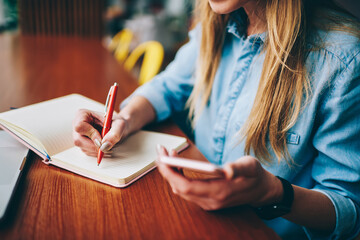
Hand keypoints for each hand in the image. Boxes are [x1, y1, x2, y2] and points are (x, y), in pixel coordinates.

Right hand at [72, 109, 127, 155]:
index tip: (102, 139)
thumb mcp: (120, 124)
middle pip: (78, 140)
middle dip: (94, 146)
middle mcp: (77, 125)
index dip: (91, 134)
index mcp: (83, 114)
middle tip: (107, 146)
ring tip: (109, 145)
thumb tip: (105, 145)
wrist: (117, 127)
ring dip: (98, 150)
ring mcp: (78, 135)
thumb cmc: (117, 122)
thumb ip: (115, 133)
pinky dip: (98, 153)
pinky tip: (105, 147)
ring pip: (83, 148)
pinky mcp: (82, 144)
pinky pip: (87, 152)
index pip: (80, 126)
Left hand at [156, 145, 282, 209]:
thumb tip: (228, 170)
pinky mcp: (207, 200)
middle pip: (179, 188)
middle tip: (161, 150)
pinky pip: (186, 190)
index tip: (162, 158)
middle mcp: (210, 201)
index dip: (170, 173)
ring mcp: (208, 202)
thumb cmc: (255, 175)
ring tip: (168, 153)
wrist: (262, 190)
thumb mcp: (251, 167)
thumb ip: (239, 168)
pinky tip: (178, 163)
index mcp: (219, 192)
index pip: (186, 186)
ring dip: (171, 172)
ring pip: (181, 190)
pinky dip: (178, 176)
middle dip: (166, 169)